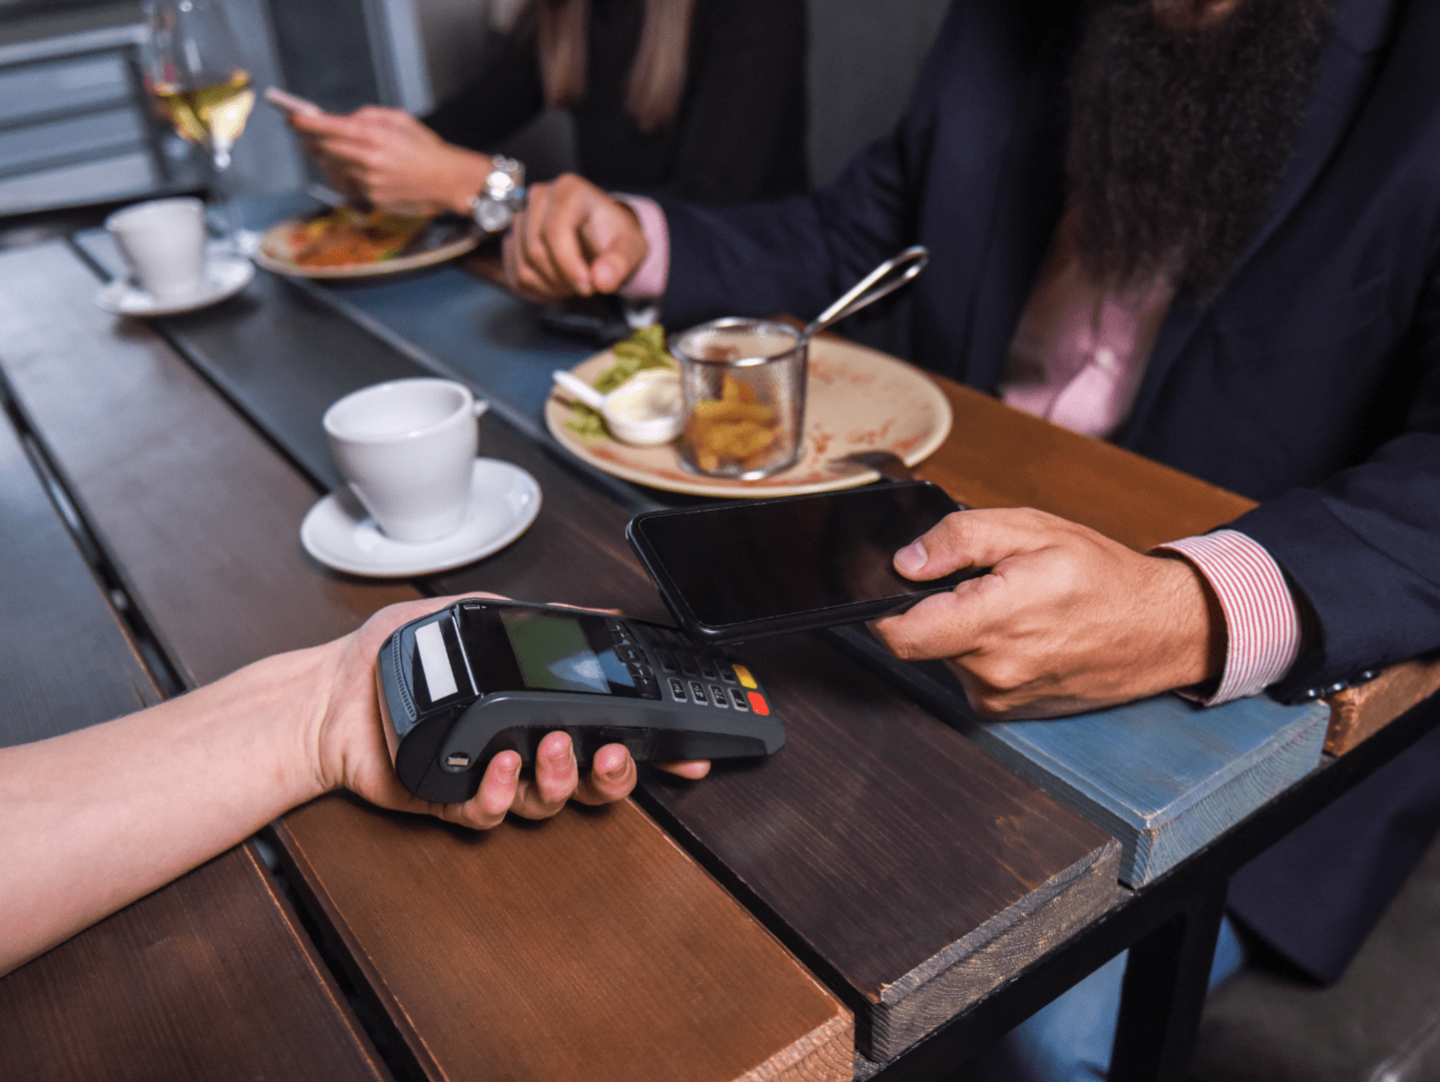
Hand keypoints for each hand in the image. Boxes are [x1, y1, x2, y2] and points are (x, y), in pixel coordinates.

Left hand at [288, 107, 490, 215]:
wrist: (448, 181)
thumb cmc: (426, 149)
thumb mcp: (400, 120)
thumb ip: (369, 116)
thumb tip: (344, 120)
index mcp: (375, 136)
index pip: (329, 128)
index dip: (307, 123)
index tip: (293, 118)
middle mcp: (369, 161)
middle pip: (325, 150)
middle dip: (311, 141)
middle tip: (303, 135)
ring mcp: (370, 183)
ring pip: (333, 170)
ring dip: (326, 160)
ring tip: (325, 151)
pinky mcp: (374, 200)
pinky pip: (349, 186)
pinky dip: (344, 177)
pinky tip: (349, 170)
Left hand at [309, 595, 653, 828]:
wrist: (333, 690)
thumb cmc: (396, 657)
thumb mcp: (475, 618)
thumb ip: (535, 620)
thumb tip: (595, 611)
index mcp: (537, 711)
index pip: (608, 733)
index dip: (650, 750)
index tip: (687, 755)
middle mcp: (522, 750)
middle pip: (589, 781)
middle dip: (613, 775)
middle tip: (612, 754)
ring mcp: (490, 779)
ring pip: (546, 802)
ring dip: (558, 781)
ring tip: (550, 751)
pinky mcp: (452, 801)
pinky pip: (486, 813)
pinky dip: (497, 794)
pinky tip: (498, 768)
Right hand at [503, 174, 647, 300]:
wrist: (603, 238)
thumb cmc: (616, 238)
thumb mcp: (630, 248)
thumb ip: (620, 263)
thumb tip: (601, 281)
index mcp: (569, 190)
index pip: (554, 229)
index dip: (569, 265)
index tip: (588, 287)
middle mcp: (540, 197)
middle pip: (536, 250)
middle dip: (563, 279)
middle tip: (587, 285)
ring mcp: (522, 218)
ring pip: (524, 266)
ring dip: (552, 286)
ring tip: (575, 281)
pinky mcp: (514, 240)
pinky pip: (516, 275)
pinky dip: (539, 289)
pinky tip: (559, 283)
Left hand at [871, 508, 1221, 717]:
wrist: (1159, 630)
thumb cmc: (1103, 578)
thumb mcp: (1030, 530)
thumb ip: (959, 539)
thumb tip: (907, 560)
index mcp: (994, 623)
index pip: (900, 634)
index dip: (885, 608)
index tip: (895, 587)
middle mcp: (993, 672)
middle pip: (922, 640)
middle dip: (938, 608)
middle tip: (982, 584)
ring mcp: (1001, 697)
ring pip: (946, 657)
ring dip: (963, 630)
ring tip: (1012, 606)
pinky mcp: (1008, 710)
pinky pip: (971, 676)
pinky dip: (984, 652)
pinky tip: (1023, 633)